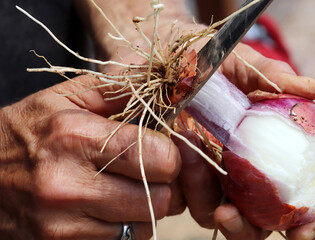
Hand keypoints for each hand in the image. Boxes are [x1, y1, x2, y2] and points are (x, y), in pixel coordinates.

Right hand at [0, 75, 184, 239]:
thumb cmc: (24, 133)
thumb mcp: (62, 99)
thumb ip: (114, 88)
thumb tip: (158, 80)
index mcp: (74, 138)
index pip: (157, 157)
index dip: (171, 155)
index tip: (162, 150)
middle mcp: (69, 186)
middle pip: (158, 198)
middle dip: (164, 184)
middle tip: (150, 171)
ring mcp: (63, 226)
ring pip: (146, 225)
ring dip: (146, 208)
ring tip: (126, 188)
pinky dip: (127, 226)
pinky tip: (110, 207)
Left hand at [178, 43, 314, 239]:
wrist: (170, 57)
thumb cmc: (210, 61)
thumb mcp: (241, 64)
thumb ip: (273, 77)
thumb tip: (314, 90)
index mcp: (265, 156)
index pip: (292, 200)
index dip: (305, 221)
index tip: (304, 226)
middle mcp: (237, 174)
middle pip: (252, 221)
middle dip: (245, 228)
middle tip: (229, 214)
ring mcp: (205, 176)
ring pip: (210, 212)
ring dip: (202, 192)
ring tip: (190, 144)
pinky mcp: (175, 174)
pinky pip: (178, 195)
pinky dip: (180, 180)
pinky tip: (179, 144)